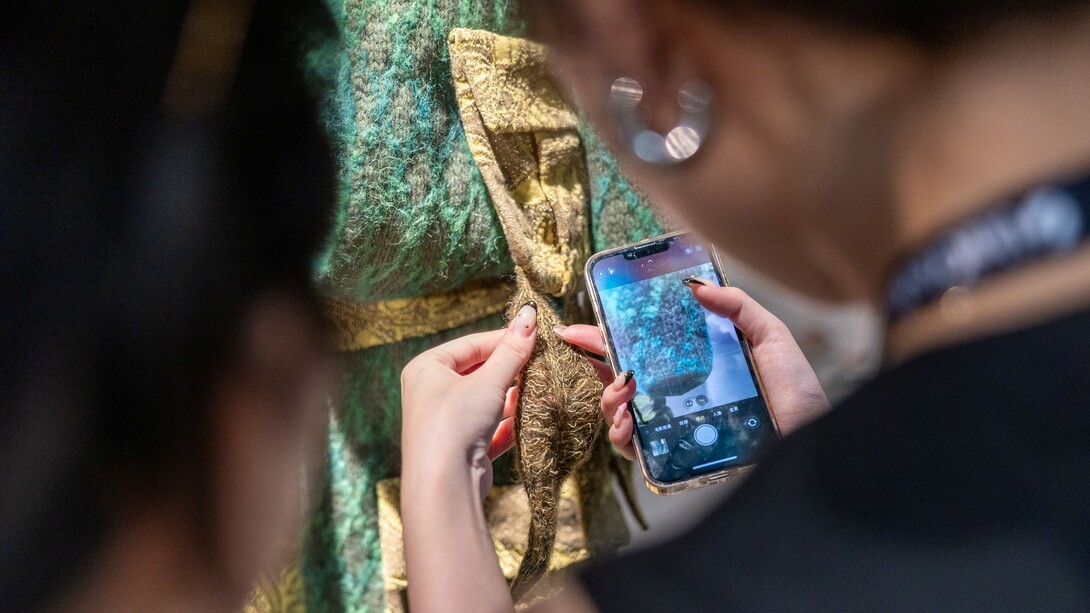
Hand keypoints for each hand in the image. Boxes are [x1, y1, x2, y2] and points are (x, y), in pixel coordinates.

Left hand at [400, 305, 537, 612]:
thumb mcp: (488, 381)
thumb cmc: (456, 423)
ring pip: (486, 400)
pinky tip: (530, 417)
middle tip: (542, 362)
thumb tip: (529, 315)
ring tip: (540, 388)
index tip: (536, 335)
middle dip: (511, 370)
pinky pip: (488, 426)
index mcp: (427, 368)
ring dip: (512, 396)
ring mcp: (445, 421)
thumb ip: (511, 350)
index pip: (472, 344)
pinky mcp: (460, 447)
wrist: (444, 486)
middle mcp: (431, 392)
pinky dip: (508, 422)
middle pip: (479, 371)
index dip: (505, 339)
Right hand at [556, 284, 829, 459]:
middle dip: (596, 364)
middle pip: (620, 379)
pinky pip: (636, 450)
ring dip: (608, 400)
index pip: (640, 348)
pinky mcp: (678, 454)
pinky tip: (627, 423)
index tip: (576, 326)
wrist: (814, 434)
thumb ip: (737, 307)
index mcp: (693, 365)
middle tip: (586, 347)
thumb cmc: (796, 391)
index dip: (605, 337)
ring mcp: (675, 425)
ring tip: (622, 391)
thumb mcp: (770, 337)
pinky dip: (622, 436)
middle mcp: (678, 395)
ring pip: (620, 413)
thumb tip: (695, 286)